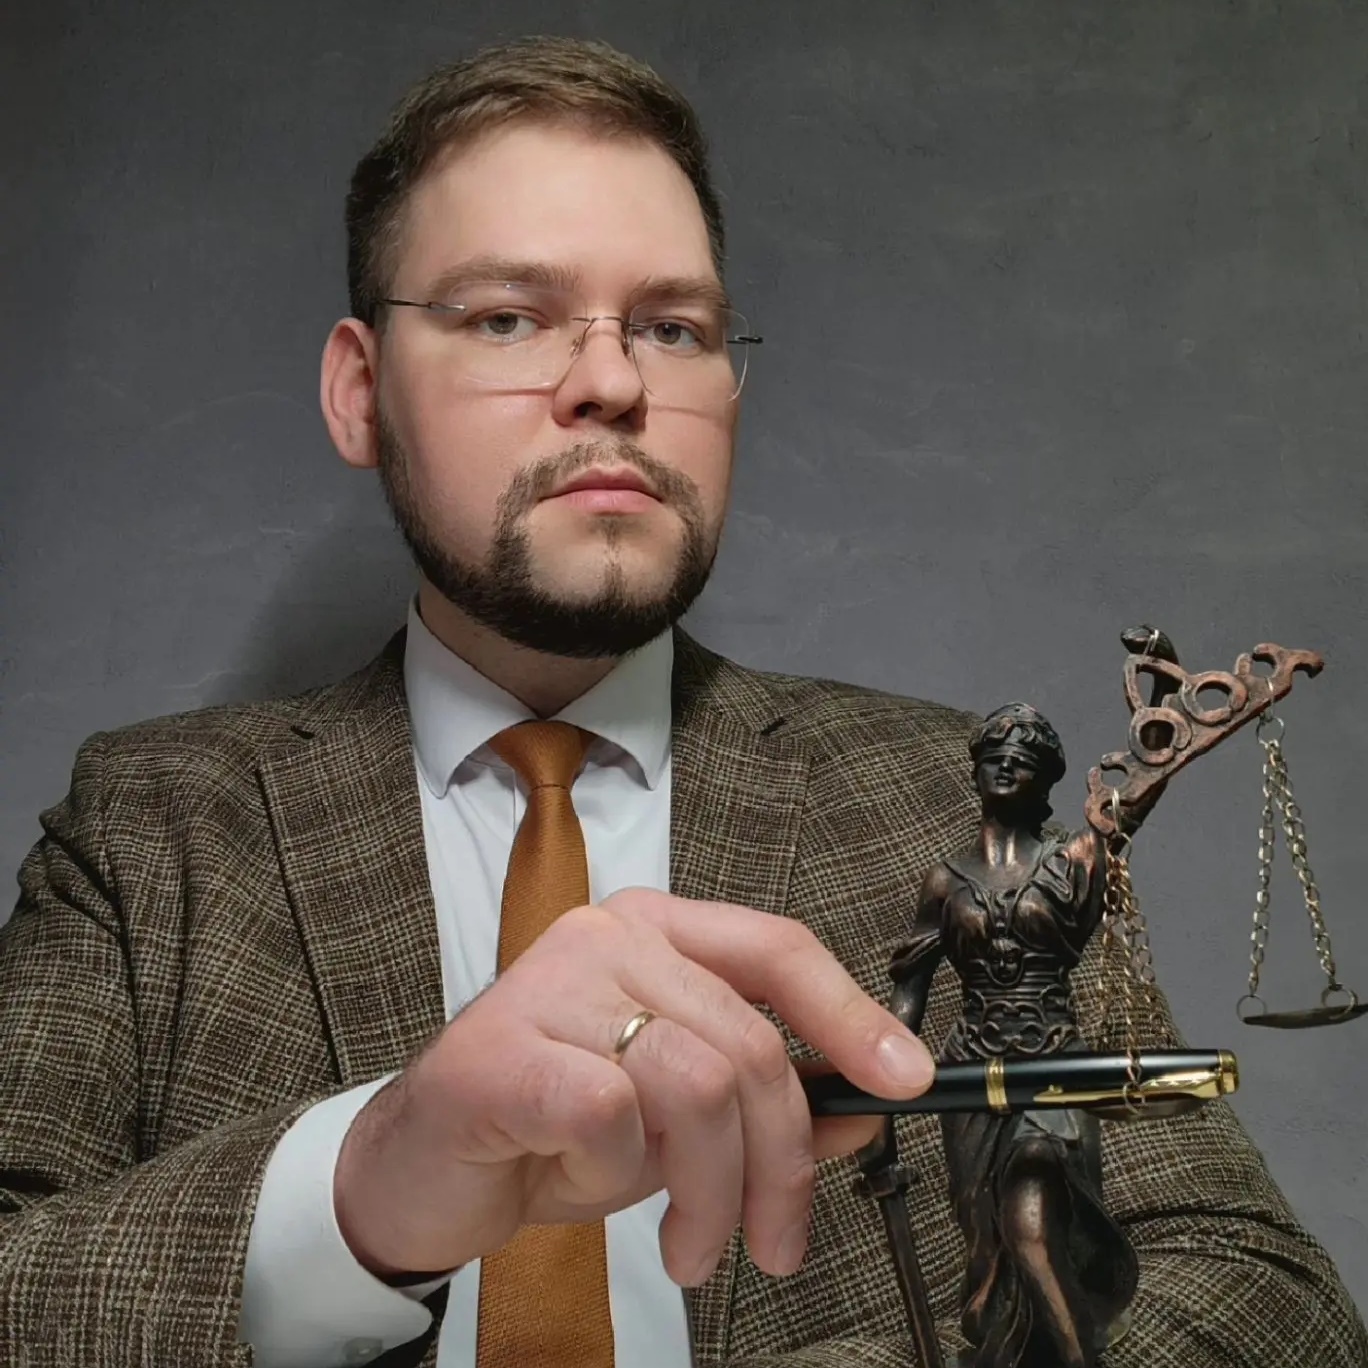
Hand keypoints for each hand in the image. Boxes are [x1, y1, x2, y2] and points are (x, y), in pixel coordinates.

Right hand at [333, 887, 934, 1286]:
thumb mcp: (680, 1120)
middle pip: (749, 1042)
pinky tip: (590, 1188)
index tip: (907, 1080)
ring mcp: (551, 982)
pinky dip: (620, 1176)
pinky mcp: (503, 1049)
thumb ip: (765, 1099)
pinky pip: (612, 1115)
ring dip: (711, 1190)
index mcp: (656, 932)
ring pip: (697, 1082)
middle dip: (782, 1162)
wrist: (423, 1170)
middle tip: (773, 1238)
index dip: (851, 1014)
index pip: (777, 949)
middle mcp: (608, 937)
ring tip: (693, 1245)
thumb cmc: (553, 1129)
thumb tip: (863, 1107)